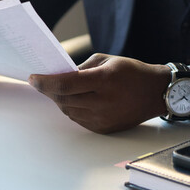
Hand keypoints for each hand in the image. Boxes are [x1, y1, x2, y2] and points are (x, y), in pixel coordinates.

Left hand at [28, 53, 170, 133]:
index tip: (33, 78)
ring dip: (59, 101)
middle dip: (49, 91)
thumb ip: (82, 68)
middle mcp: (103, 102)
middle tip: (41, 83)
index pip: (64, 84)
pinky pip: (78, 120)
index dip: (45, 82)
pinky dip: (71, 109)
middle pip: (63, 99)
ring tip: (58, 90)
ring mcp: (103, 118)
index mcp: (104, 80)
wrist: (155, 93)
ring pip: (68, 111)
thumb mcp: (107, 61)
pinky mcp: (104, 128)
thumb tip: (59, 76)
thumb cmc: (132, 73)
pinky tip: (73, 100)